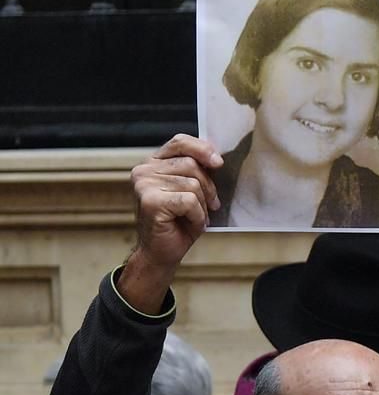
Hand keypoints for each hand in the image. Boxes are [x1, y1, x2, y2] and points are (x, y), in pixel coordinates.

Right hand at [123, 135, 221, 313]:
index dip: (202, 149)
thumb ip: (197, 171)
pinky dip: (197, 215)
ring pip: (192, 184)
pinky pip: (189, 201)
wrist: (162, 252)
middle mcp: (144, 170)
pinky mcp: (150, 201)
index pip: (180, 142)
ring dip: (202, 205)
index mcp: (153, 163)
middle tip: (209, 205)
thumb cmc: (179, 222)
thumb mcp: (191, 190)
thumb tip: (217, 157)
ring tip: (194, 217)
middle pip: (191, 165)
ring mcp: (144, 185)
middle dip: (208, 187)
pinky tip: (190, 223)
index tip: (218, 163)